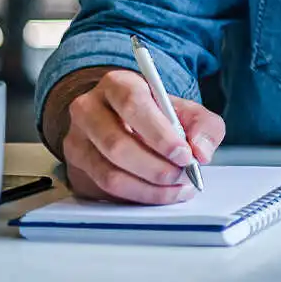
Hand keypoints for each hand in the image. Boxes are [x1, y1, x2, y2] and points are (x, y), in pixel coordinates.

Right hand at [51, 68, 224, 204]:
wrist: (128, 122)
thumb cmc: (158, 115)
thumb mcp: (188, 112)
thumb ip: (204, 126)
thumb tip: (200, 151)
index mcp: (117, 84)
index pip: (132, 105)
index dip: (159, 134)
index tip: (184, 154)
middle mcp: (89, 109)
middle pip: (116, 144)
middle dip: (156, 167)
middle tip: (182, 175)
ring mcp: (77, 140)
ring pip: (108, 173)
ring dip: (148, 188)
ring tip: (176, 187)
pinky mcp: (76, 168)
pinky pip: (105, 191)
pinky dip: (138, 197)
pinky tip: (159, 193)